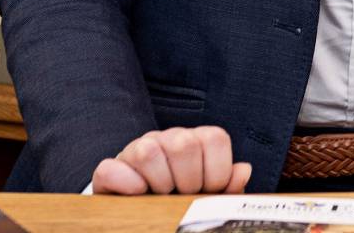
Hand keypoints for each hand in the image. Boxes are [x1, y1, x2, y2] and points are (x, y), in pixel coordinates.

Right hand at [91, 126, 251, 194]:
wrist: (145, 215)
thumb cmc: (184, 203)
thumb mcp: (211, 198)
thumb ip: (229, 187)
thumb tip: (244, 170)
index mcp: (194, 141)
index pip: (214, 138)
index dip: (217, 172)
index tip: (209, 190)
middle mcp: (166, 139)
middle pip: (184, 143)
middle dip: (189, 180)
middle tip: (184, 195)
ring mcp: (136, 150)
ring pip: (148, 151)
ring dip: (159, 183)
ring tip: (162, 197)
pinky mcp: (109, 170)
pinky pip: (111, 169)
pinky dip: (126, 184)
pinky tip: (137, 196)